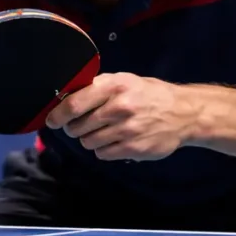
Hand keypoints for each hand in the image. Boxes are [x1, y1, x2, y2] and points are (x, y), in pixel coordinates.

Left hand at [44, 73, 194, 160]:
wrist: (184, 113)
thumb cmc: (149, 95)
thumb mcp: (124, 81)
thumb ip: (97, 87)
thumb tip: (65, 96)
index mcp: (114, 86)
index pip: (74, 104)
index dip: (58, 115)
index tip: (52, 120)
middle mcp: (120, 107)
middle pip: (78, 126)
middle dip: (74, 128)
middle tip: (82, 125)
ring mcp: (127, 130)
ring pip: (88, 142)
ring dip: (90, 139)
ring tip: (105, 131)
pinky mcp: (133, 149)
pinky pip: (103, 154)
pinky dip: (104, 149)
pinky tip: (115, 140)